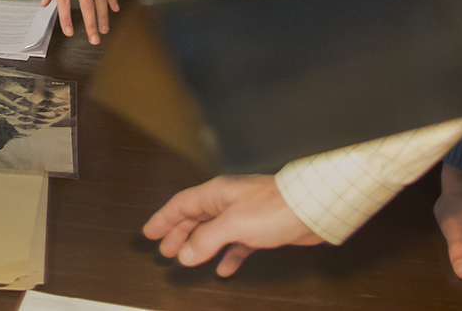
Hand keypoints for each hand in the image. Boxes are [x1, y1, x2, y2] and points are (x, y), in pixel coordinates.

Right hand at [143, 174, 322, 276]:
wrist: (311, 208)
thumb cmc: (276, 207)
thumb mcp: (233, 224)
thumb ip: (207, 239)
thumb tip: (186, 253)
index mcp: (216, 193)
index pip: (181, 205)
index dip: (164, 219)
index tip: (150, 233)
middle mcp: (228, 201)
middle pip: (195, 218)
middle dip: (178, 234)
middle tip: (164, 250)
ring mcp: (244, 214)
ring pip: (214, 232)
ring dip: (199, 246)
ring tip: (187, 259)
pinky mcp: (260, 229)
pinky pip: (236, 244)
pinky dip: (228, 256)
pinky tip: (225, 268)